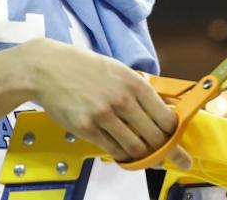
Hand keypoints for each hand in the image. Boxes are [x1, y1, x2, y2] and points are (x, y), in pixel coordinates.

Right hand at [23, 39, 191, 168]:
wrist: (49, 69)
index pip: (165, 117)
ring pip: (135, 148)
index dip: (174, 133)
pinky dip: (123, 156)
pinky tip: (125, 154)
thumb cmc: (85, 67)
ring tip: (147, 158)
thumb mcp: (118, 70)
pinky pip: (113, 151)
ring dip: (144, 157)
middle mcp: (123, 100)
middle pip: (154, 137)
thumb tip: (160, 111)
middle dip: (165, 151)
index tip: (177, 141)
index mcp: (135, 83)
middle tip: (169, 158)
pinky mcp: (87, 130)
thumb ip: (139, 90)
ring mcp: (104, 117)